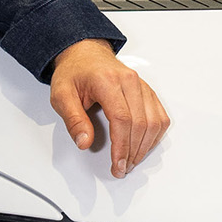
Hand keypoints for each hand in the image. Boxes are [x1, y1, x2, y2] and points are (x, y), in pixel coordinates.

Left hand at [50, 39, 168, 179]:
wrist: (85, 54)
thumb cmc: (74, 73)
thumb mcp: (61, 96)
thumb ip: (73, 120)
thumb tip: (84, 142)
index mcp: (107, 81)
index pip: (122, 119)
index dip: (122, 146)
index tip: (117, 164)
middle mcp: (129, 81)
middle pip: (140, 123)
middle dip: (133, 152)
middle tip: (122, 168)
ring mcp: (141, 85)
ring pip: (154, 121)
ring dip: (145, 146)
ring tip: (132, 160)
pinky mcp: (148, 91)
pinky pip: (160, 116)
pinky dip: (155, 135)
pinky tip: (144, 145)